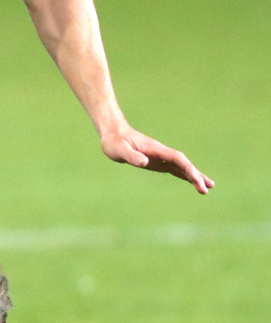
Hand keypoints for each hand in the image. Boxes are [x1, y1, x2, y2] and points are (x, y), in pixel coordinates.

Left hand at [100, 127, 214, 193]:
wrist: (113, 134)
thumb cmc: (114, 142)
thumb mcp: (119, 149)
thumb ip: (131, 156)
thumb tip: (144, 162)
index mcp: (155, 149)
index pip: (177, 159)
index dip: (188, 169)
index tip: (197, 180)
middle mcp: (161, 153)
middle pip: (183, 164)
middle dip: (195, 175)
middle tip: (207, 188)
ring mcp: (161, 157)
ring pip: (182, 167)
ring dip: (195, 176)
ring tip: (209, 187)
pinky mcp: (157, 162)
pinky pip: (175, 169)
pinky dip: (185, 176)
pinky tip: (194, 182)